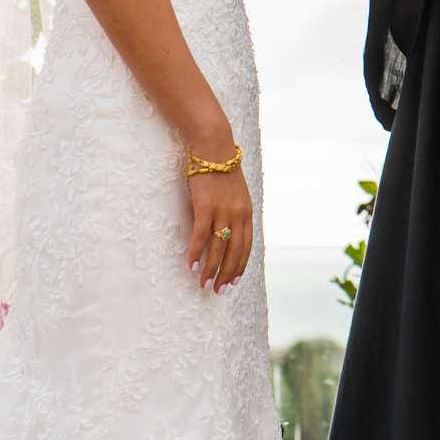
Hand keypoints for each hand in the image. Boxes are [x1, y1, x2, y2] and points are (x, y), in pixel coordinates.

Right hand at [186, 154, 255, 292]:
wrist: (214, 148)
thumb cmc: (221, 170)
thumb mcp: (236, 194)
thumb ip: (235, 213)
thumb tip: (228, 232)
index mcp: (247, 213)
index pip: (246, 247)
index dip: (239, 267)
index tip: (233, 282)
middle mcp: (238, 215)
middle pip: (234, 252)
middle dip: (226, 274)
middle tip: (218, 291)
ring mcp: (223, 211)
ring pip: (218, 248)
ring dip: (211, 269)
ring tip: (204, 284)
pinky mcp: (205, 206)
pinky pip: (201, 236)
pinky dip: (197, 253)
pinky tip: (192, 265)